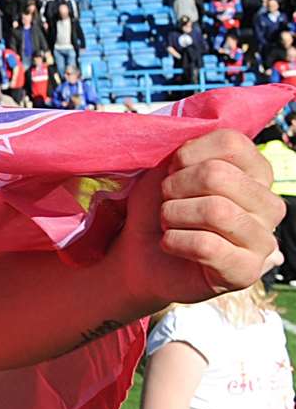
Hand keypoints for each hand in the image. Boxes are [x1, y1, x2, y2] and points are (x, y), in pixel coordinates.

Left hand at [112, 130, 284, 308]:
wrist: (138, 253)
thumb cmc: (158, 207)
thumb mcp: (167, 168)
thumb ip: (187, 148)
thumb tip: (193, 136)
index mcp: (256, 173)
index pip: (231, 142)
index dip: (187, 154)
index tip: (173, 170)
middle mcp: (269, 205)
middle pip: (218, 175)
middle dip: (175, 187)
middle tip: (166, 201)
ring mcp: (263, 241)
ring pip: (215, 211)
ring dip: (173, 215)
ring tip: (168, 222)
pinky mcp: (246, 272)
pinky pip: (206, 246)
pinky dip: (174, 242)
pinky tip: (171, 244)